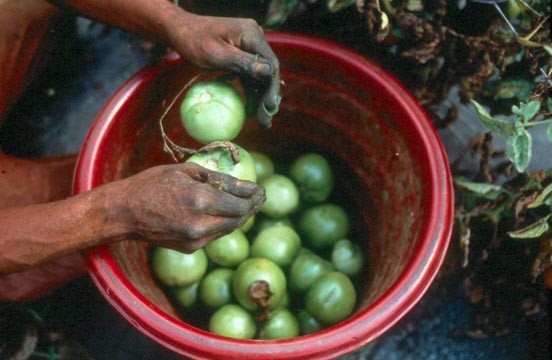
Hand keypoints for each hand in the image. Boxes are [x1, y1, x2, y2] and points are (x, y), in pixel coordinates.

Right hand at [117, 162, 264, 251]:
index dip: (254, 196)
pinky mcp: (190, 249)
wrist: (124, 213)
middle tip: (259, 196)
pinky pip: (215, 235)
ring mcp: (195, 240)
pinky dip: (224, 223)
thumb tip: (244, 185)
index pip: (240, 203)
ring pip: (230, 228)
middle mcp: (201, 224)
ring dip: (241, 216)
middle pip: (239, 218)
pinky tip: (226, 213)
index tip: (261, 189)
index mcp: (200, 200)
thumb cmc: (152, 185)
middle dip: (252, 206)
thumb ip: (217, 179)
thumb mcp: (185, 171)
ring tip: (248, 203)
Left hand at [168, 13, 280, 127]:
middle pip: (267, 71)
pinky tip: (251, 108)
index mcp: (252, 35)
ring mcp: (248, 47)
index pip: (270, 63)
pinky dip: (250, 91)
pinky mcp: (242, 54)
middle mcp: (254, 39)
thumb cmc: (194, 41)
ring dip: (260, 98)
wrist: (180, 30)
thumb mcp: (217, 55)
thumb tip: (269, 73)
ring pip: (259, 76)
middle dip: (267, 97)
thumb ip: (244, 63)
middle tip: (265, 122)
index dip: (272, 87)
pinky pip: (249, 75)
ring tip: (261, 121)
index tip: (270, 106)